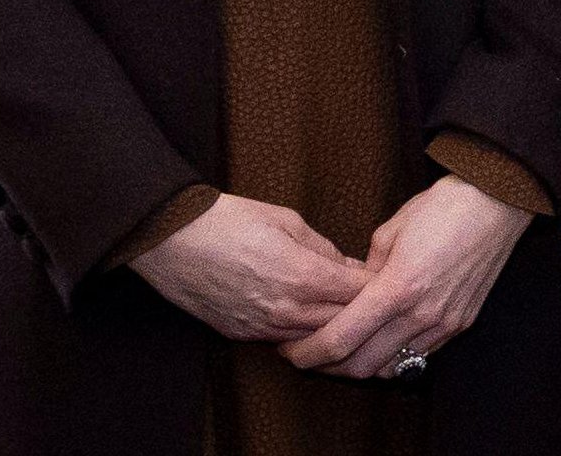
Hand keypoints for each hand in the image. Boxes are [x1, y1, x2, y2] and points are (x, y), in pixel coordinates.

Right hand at [129, 192, 366, 342]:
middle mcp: (287, 309)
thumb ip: (320, 245)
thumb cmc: (226, 219)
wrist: (172, 239)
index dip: (376, 286)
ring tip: (344, 315)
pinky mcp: (244, 335)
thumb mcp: (283, 217)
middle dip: (362, 314)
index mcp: (302, 275)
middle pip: (342, 324)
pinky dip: (301, 334)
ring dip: (332, 329)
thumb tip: (344, 264)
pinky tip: (306, 320)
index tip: (388, 279)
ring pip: (315, 341)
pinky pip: (284, 342)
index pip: (358, 293)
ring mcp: (265, 327)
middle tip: (375, 302)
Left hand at [279, 176, 531, 378]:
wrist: (493, 205)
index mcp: (396, 288)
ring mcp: (443, 325)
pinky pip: (420, 356)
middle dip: (330, 367)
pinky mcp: (459, 326)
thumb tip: (355, 286)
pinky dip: (394, 358)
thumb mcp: (390, 230)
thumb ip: (367, 266)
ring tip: (341, 353)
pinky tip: (380, 344)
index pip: (342, 338)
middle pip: (363, 366)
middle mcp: (420, 315)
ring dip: (362, 366)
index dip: (312, 353)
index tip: (292, 352)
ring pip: (392, 368)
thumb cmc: (439, 208)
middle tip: (309, 356)